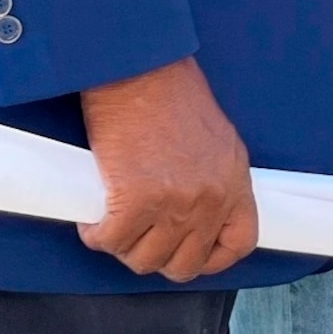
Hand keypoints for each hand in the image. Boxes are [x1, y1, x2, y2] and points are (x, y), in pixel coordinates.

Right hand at [78, 57, 258, 280]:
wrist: (140, 69)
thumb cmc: (170, 93)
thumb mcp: (215, 138)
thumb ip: (213, 177)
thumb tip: (196, 208)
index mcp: (233, 182)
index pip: (238, 244)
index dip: (211, 259)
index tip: (189, 253)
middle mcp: (209, 199)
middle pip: (185, 264)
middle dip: (158, 255)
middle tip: (139, 235)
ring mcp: (174, 204)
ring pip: (144, 259)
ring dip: (124, 246)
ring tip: (115, 222)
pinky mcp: (135, 201)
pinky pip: (110, 241)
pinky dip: (96, 234)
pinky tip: (94, 219)